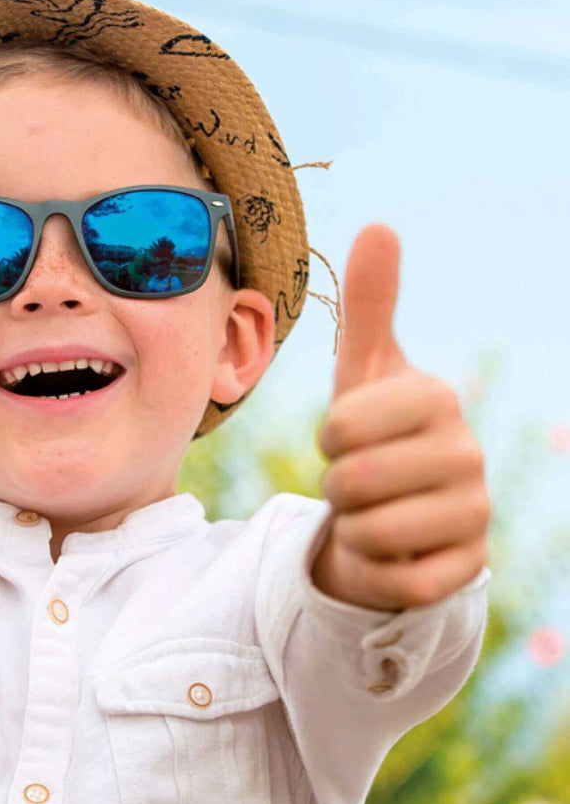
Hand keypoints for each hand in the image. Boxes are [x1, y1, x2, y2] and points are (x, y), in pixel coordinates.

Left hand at [312, 225, 489, 610]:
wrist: (395, 507)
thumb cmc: (372, 431)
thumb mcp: (362, 369)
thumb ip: (369, 304)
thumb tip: (378, 225)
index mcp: (437, 398)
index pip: (343, 424)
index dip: (329, 436)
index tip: (347, 434)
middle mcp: (468, 454)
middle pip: (352, 481)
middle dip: (337, 484)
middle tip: (357, 477)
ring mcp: (475, 515)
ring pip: (371, 531)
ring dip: (352, 526)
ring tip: (373, 509)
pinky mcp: (467, 571)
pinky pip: (395, 578)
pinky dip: (373, 567)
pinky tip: (391, 549)